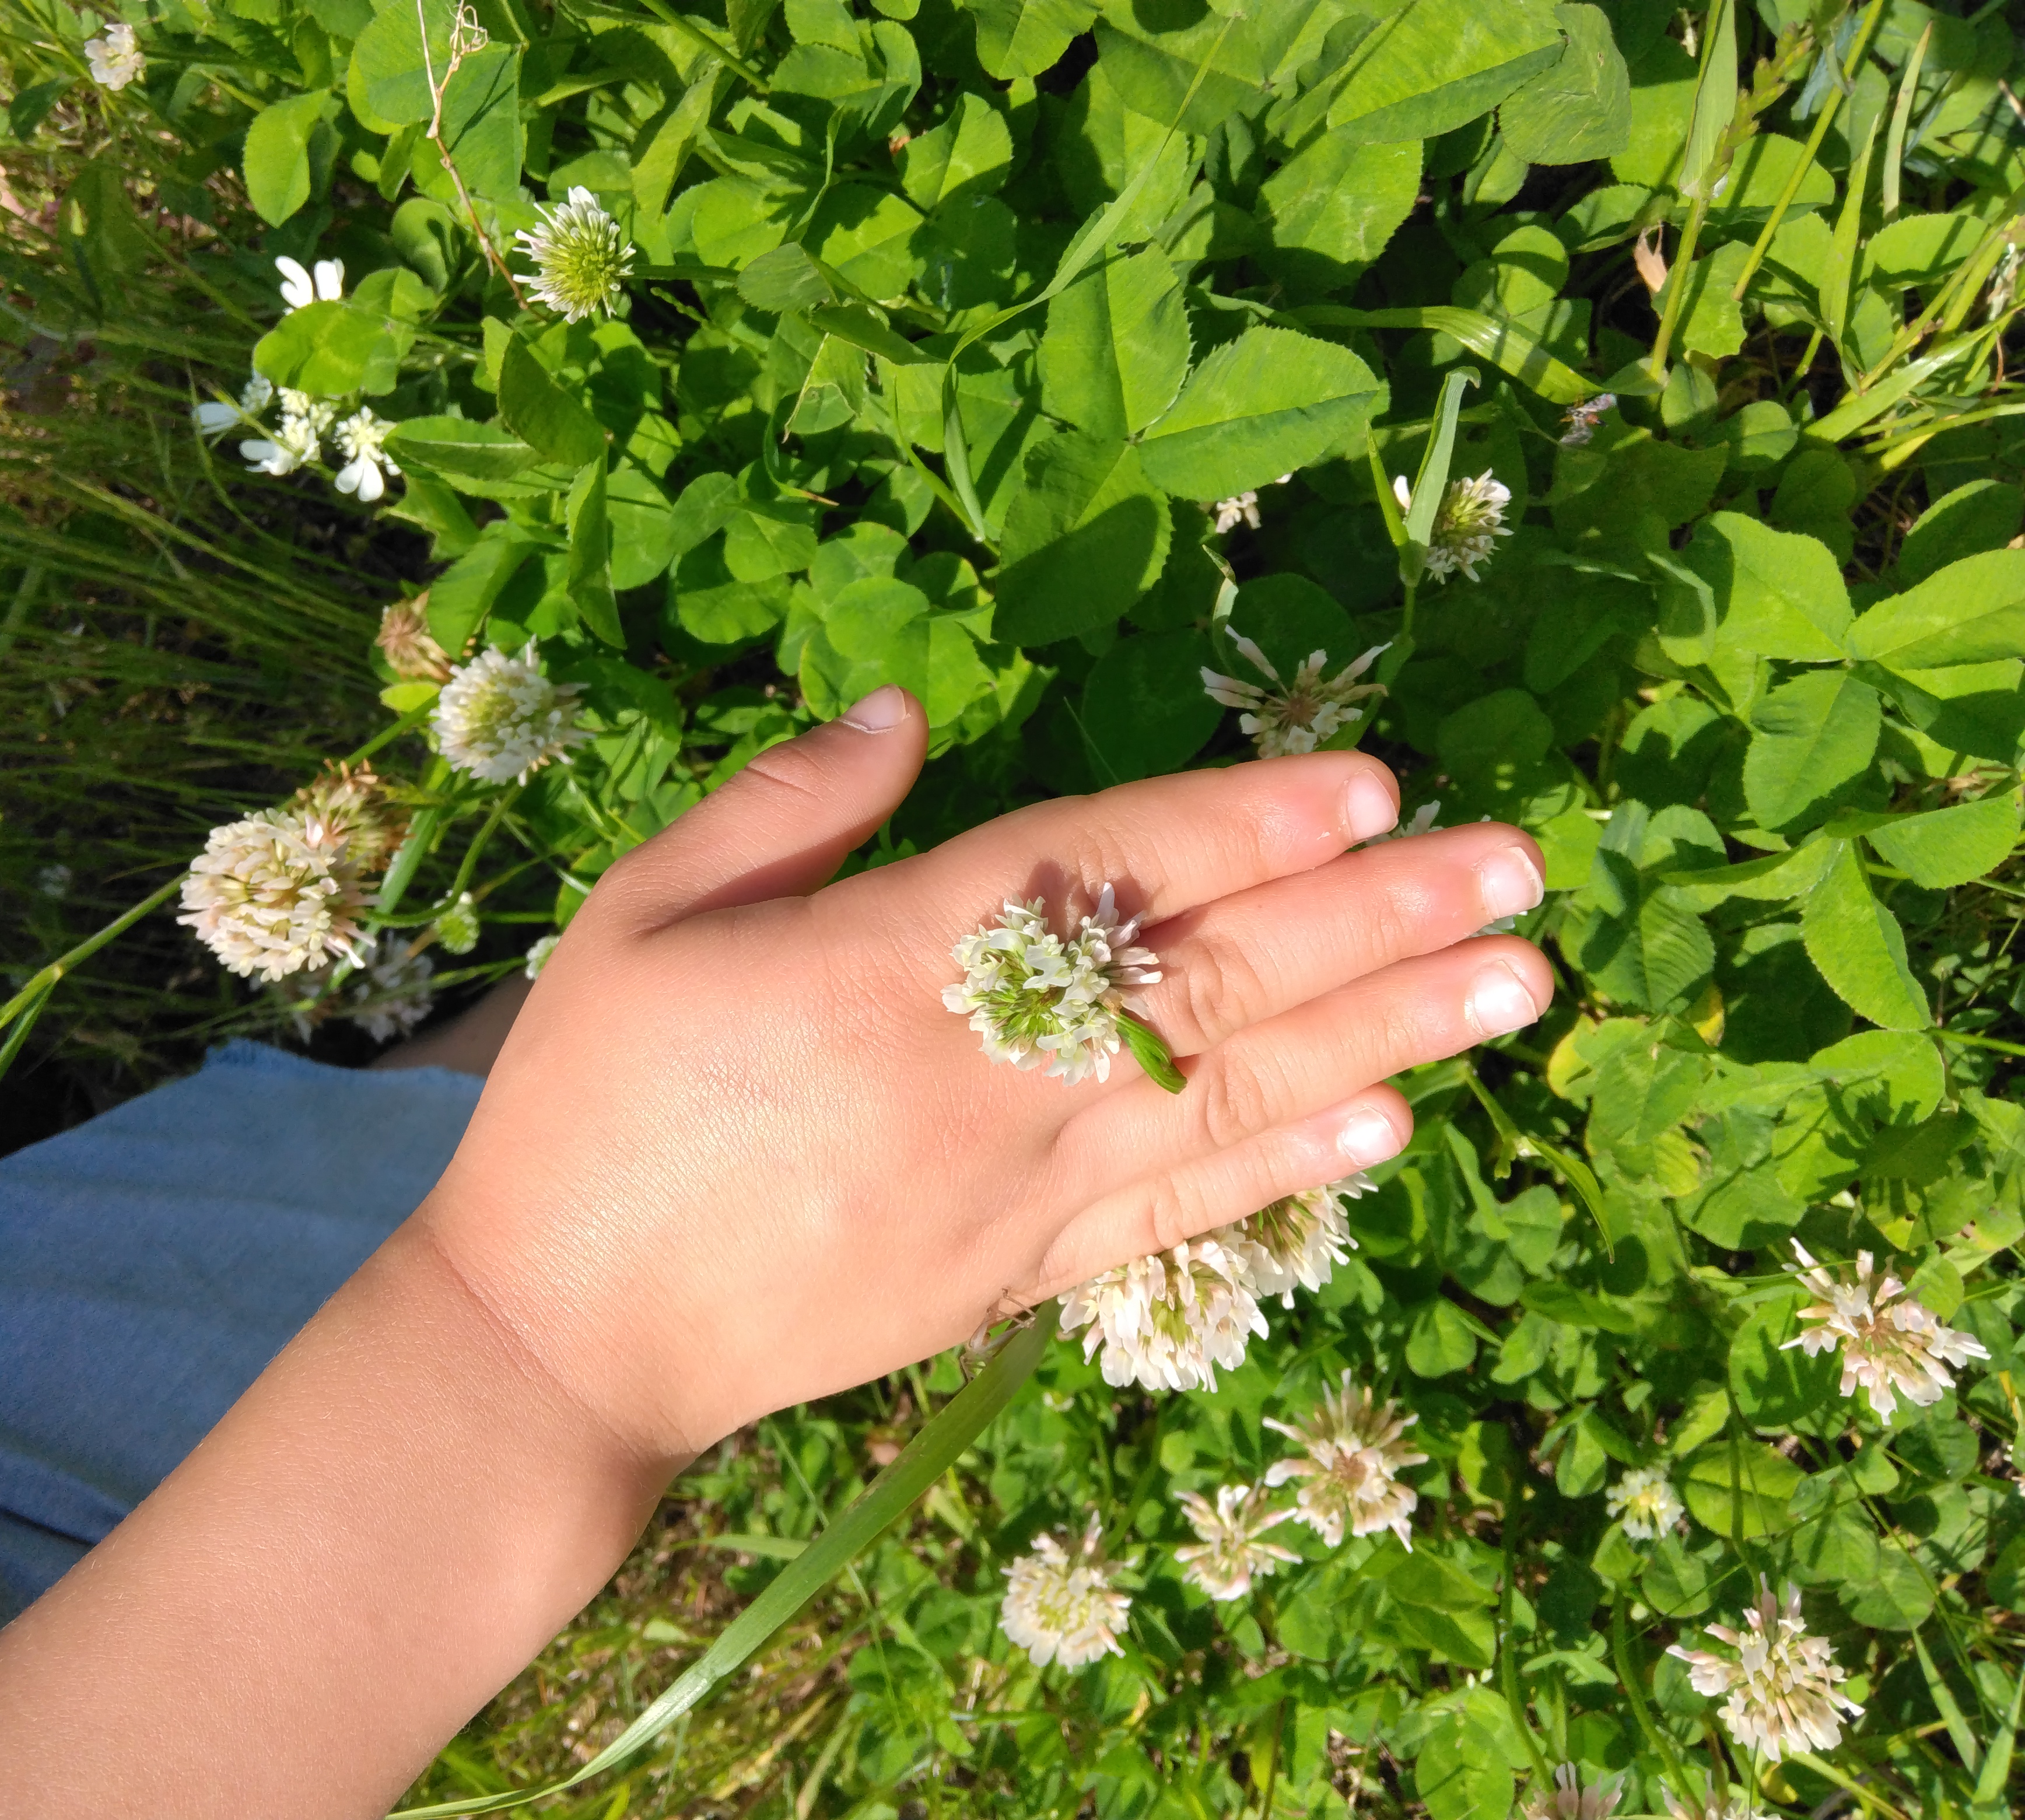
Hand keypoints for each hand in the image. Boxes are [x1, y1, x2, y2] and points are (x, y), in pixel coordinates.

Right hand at [420, 685, 1550, 1465]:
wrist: (565, 1339)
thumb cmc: (590, 1109)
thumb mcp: (635, 915)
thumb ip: (783, 804)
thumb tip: (912, 715)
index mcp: (885, 963)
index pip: (1104, 872)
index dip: (1245, 822)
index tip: (1376, 783)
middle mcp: (986, 1075)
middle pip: (1212, 978)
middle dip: (1376, 915)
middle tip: (1523, 867)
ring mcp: (1018, 1189)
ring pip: (1233, 1092)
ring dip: (1387, 1033)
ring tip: (1518, 986)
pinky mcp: (1021, 1277)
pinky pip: (1183, 1213)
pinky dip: (1292, 1166)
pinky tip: (1391, 1125)